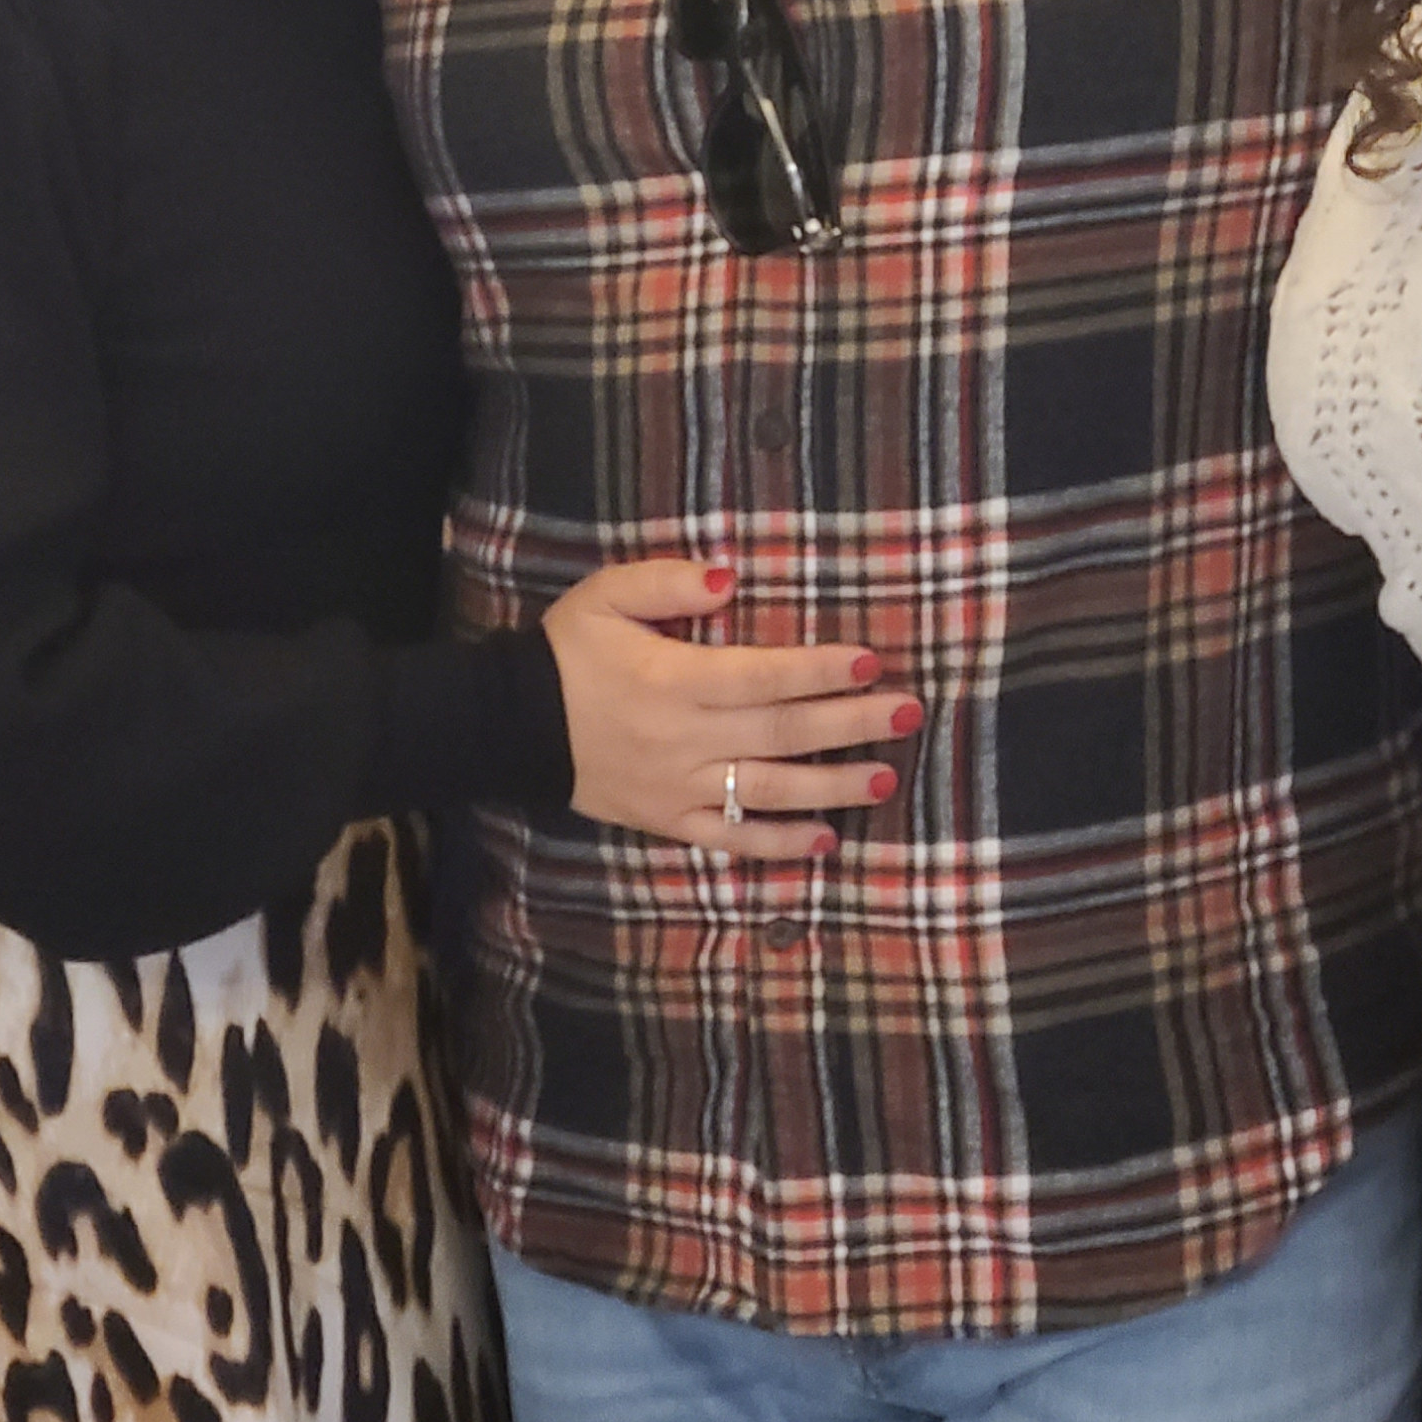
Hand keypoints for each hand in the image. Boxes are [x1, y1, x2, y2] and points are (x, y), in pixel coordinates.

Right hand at [543, 561, 918, 860]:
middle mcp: (686, 738)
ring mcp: (680, 787)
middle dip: (851, 722)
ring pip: (769, 790)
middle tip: (909, 712)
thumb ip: (667, 581)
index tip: (871, 660)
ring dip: (832, 786)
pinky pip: (731, 837)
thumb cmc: (568, 651)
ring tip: (884, 778)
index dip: (819, 670)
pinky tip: (825, 840)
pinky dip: (778, 843)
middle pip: (783, 732)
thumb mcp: (605, 595)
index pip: (762, 676)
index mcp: (674, 679)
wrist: (513, 725)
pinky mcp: (669, 820)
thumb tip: (731, 578)